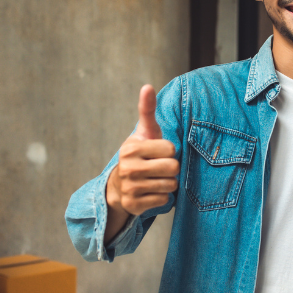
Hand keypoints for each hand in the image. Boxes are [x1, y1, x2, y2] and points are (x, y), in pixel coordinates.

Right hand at [106, 85, 179, 221]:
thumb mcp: (144, 133)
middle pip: (173, 168)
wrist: (119, 186)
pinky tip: (151, 192)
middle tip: (160, 168)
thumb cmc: (140, 154)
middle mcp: (128, 168)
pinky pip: (164, 200)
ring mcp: (130, 188)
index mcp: (131, 148)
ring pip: (170, 185)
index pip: (171, 149)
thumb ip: (147, 110)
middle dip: (171, 169)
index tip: (158, 153)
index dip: (169, 151)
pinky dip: (162, 197)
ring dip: (168, 183)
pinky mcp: (134, 205)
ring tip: (156, 179)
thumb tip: (148, 86)